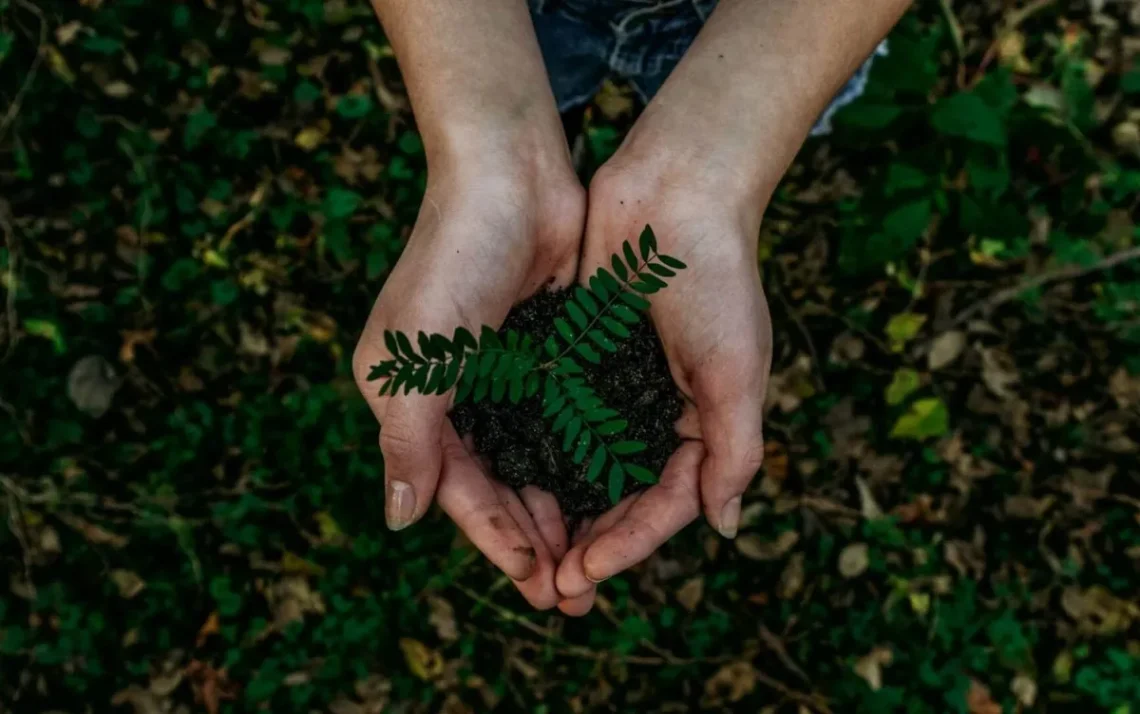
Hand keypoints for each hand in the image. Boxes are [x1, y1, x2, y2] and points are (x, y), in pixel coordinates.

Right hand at [352, 152, 584, 609]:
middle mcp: (454, 394)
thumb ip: (408, 441)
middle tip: (573, 594)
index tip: (537, 584)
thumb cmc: (453, 258)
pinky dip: (579, 460)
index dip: (495, 540)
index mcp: (411, 400)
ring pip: (533, 462)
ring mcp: (502, 375)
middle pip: (496, 486)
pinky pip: (562, 423)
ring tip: (593, 560)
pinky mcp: (544, 353)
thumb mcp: (417, 357)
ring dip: (560, 510)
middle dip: (532, 540)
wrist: (511, 173)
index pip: (456, 489)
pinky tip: (608, 493)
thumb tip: (399, 521)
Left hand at [554, 151, 773, 613]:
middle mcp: (656, 412)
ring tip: (525, 553)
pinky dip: (535, 451)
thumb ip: (734, 450)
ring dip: (557, 510)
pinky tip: (505, 482)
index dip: (628, 544)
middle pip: (619, 497)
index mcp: (701, 423)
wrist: (675, 191)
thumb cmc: (717, 278)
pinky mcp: (577, 356)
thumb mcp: (737, 369)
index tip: (586, 572)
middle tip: (550, 587)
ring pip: (581, 466)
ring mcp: (614, 386)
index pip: (664, 504)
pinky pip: (554, 417)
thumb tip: (724, 527)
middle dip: (589, 543)